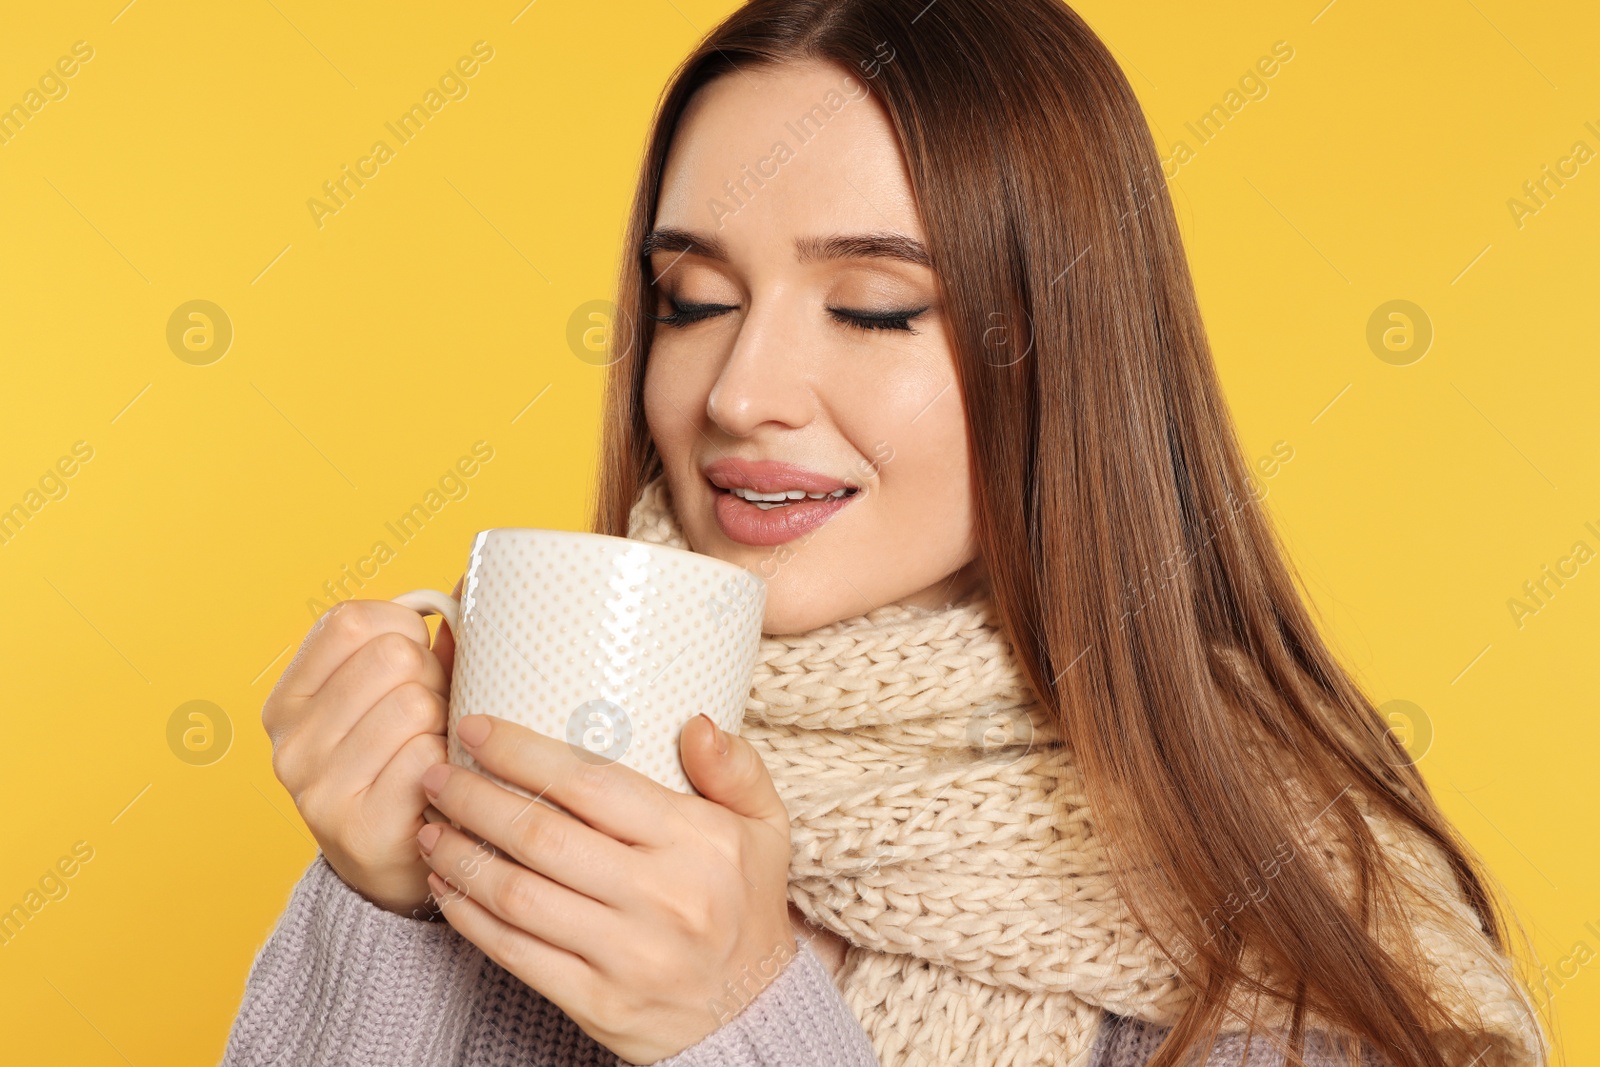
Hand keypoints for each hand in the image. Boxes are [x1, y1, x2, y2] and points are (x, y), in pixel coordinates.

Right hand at [261, 579, 462, 918]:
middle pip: (391, 657)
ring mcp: (315, 786)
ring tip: (437, 751)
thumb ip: (429, 642)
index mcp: (289, 698)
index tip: (416, 662)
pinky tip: (439, 788)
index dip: (404, 631)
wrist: (398, 871)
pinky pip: (425, 759)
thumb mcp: (397, 699)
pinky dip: (447, 767)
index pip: (352, 619)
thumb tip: (480, 576)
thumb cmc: (406, 766)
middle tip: (434, 719)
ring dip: (445, 724)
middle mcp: (289, 740)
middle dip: (432, 679)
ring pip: (413, 703)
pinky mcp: (354, 827)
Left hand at [415, 711, 795, 1063]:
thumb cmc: (745, 905)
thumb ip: (736, 769)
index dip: (523, 753)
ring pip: (519, 895)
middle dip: (474, 799)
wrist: (753, 1013)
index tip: (475, 730)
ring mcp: (626, 954)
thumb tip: (692, 722)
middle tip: (435, 773)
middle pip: (542, 836)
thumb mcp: (764, 828)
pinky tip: (446, 887)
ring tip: (430, 827)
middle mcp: (659, 896)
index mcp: (695, 842)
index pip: (592, 784)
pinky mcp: (597, 1002)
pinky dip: (470, 918)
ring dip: (462, 857)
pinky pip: (516, 954)